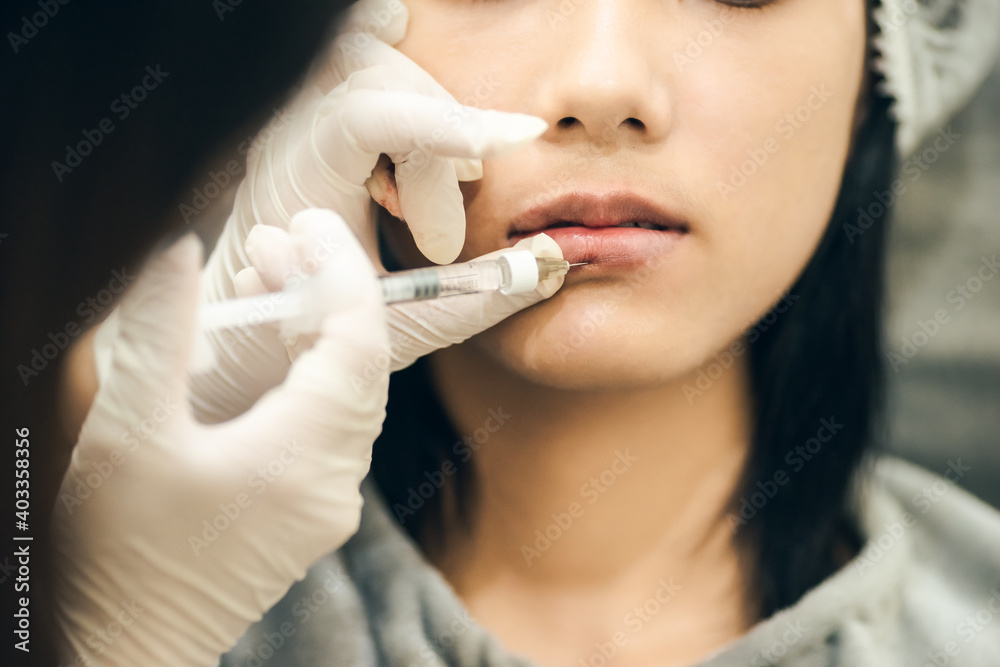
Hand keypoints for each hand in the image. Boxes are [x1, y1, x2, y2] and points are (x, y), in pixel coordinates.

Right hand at [52, 211, 389, 665]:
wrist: (125, 648)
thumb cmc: (118, 554)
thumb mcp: (130, 433)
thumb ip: (159, 334)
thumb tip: (180, 251)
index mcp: (302, 458)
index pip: (357, 341)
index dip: (341, 271)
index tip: (309, 222)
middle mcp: (335, 481)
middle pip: (357, 363)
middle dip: (322, 292)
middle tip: (274, 241)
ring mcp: (329, 501)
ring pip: (345, 392)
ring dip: (312, 332)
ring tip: (264, 279)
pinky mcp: (312, 511)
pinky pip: (329, 425)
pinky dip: (304, 375)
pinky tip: (266, 345)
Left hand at [186, 0, 555, 422]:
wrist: (248, 318)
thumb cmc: (316, 329)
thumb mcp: (397, 327)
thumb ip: (473, 298)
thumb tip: (549, 262)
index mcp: (298, 182)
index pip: (368, 116)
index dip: (443, 124)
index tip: (520, 138)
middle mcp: (292, 134)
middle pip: (381, 80)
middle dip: (441, 146)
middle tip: (443, 238)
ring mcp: (301, 115)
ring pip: (372, 58)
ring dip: (428, 109)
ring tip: (445, 179)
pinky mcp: (319, 112)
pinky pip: (350, 51)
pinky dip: (383, 43)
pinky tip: (399, 31)